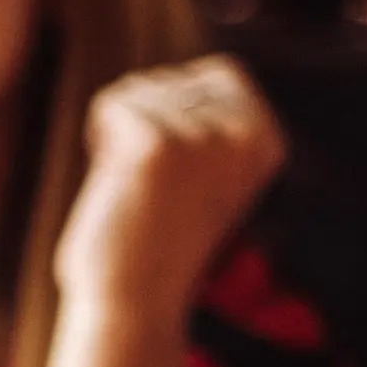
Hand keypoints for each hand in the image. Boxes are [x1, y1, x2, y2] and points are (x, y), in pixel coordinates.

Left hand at [55, 56, 283, 319]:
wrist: (134, 300)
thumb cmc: (159, 239)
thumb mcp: (210, 173)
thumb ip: (217, 124)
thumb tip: (221, 66)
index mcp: (267, 141)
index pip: (217, 73)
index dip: (176, 111)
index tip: (177, 167)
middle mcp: (245, 134)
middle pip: (169, 79)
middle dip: (143, 124)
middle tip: (151, 186)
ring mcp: (203, 136)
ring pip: (135, 91)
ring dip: (118, 135)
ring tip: (136, 188)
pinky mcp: (157, 144)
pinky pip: (109, 105)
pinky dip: (99, 140)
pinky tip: (117, 183)